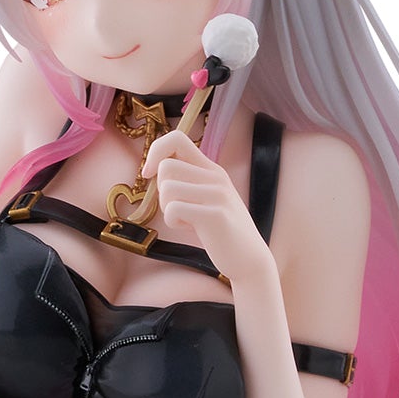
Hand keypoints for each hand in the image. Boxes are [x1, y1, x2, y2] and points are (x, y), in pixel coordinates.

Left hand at [140, 129, 271, 285]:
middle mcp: (216, 176)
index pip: (177, 138)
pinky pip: (173, 209)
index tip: (149, 173)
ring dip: (167, 209)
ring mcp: (217, 194)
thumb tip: (152, 170)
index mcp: (211, 169)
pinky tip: (193, 229)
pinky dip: (174, 222)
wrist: (249, 259)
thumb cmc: (218, 231)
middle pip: (166, 167)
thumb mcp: (204, 198)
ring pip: (167, 188)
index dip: (155, 151)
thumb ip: (184, 181)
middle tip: (178, 209)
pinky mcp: (215, 214)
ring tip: (187, 219)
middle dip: (161, 192)